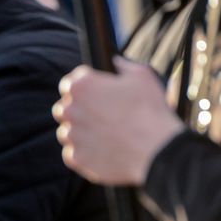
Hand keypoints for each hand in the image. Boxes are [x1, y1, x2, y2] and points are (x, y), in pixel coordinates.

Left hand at [52, 57, 184, 185]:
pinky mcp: (76, 158)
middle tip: (101, 116)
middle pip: (64, 108)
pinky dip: (84, 153)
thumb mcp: (142, 76)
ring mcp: (71, 135)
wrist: (156, 150)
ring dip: (81, 132)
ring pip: (67, 132)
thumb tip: (115, 62)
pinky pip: (72, 154)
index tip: (95, 94)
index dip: (84, 88)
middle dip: (79, 110)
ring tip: (105, 135)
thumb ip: (123, 66)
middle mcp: (70, 110)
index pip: (70, 83)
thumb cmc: (150, 111)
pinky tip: (103, 150)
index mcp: (82, 86)